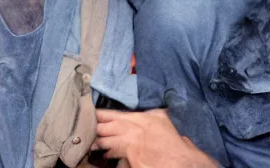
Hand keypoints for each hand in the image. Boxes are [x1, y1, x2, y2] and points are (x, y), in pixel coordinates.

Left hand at [95, 109, 215, 167]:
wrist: (181, 161)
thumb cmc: (174, 141)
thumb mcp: (162, 118)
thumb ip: (150, 112)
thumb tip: (145, 110)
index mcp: (139, 118)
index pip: (112, 114)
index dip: (99, 115)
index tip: (90, 114)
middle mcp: (131, 130)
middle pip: (104, 128)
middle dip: (96, 129)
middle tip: (88, 129)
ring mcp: (129, 145)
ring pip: (106, 142)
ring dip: (100, 143)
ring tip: (94, 144)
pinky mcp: (130, 159)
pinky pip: (114, 156)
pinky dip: (110, 155)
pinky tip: (107, 155)